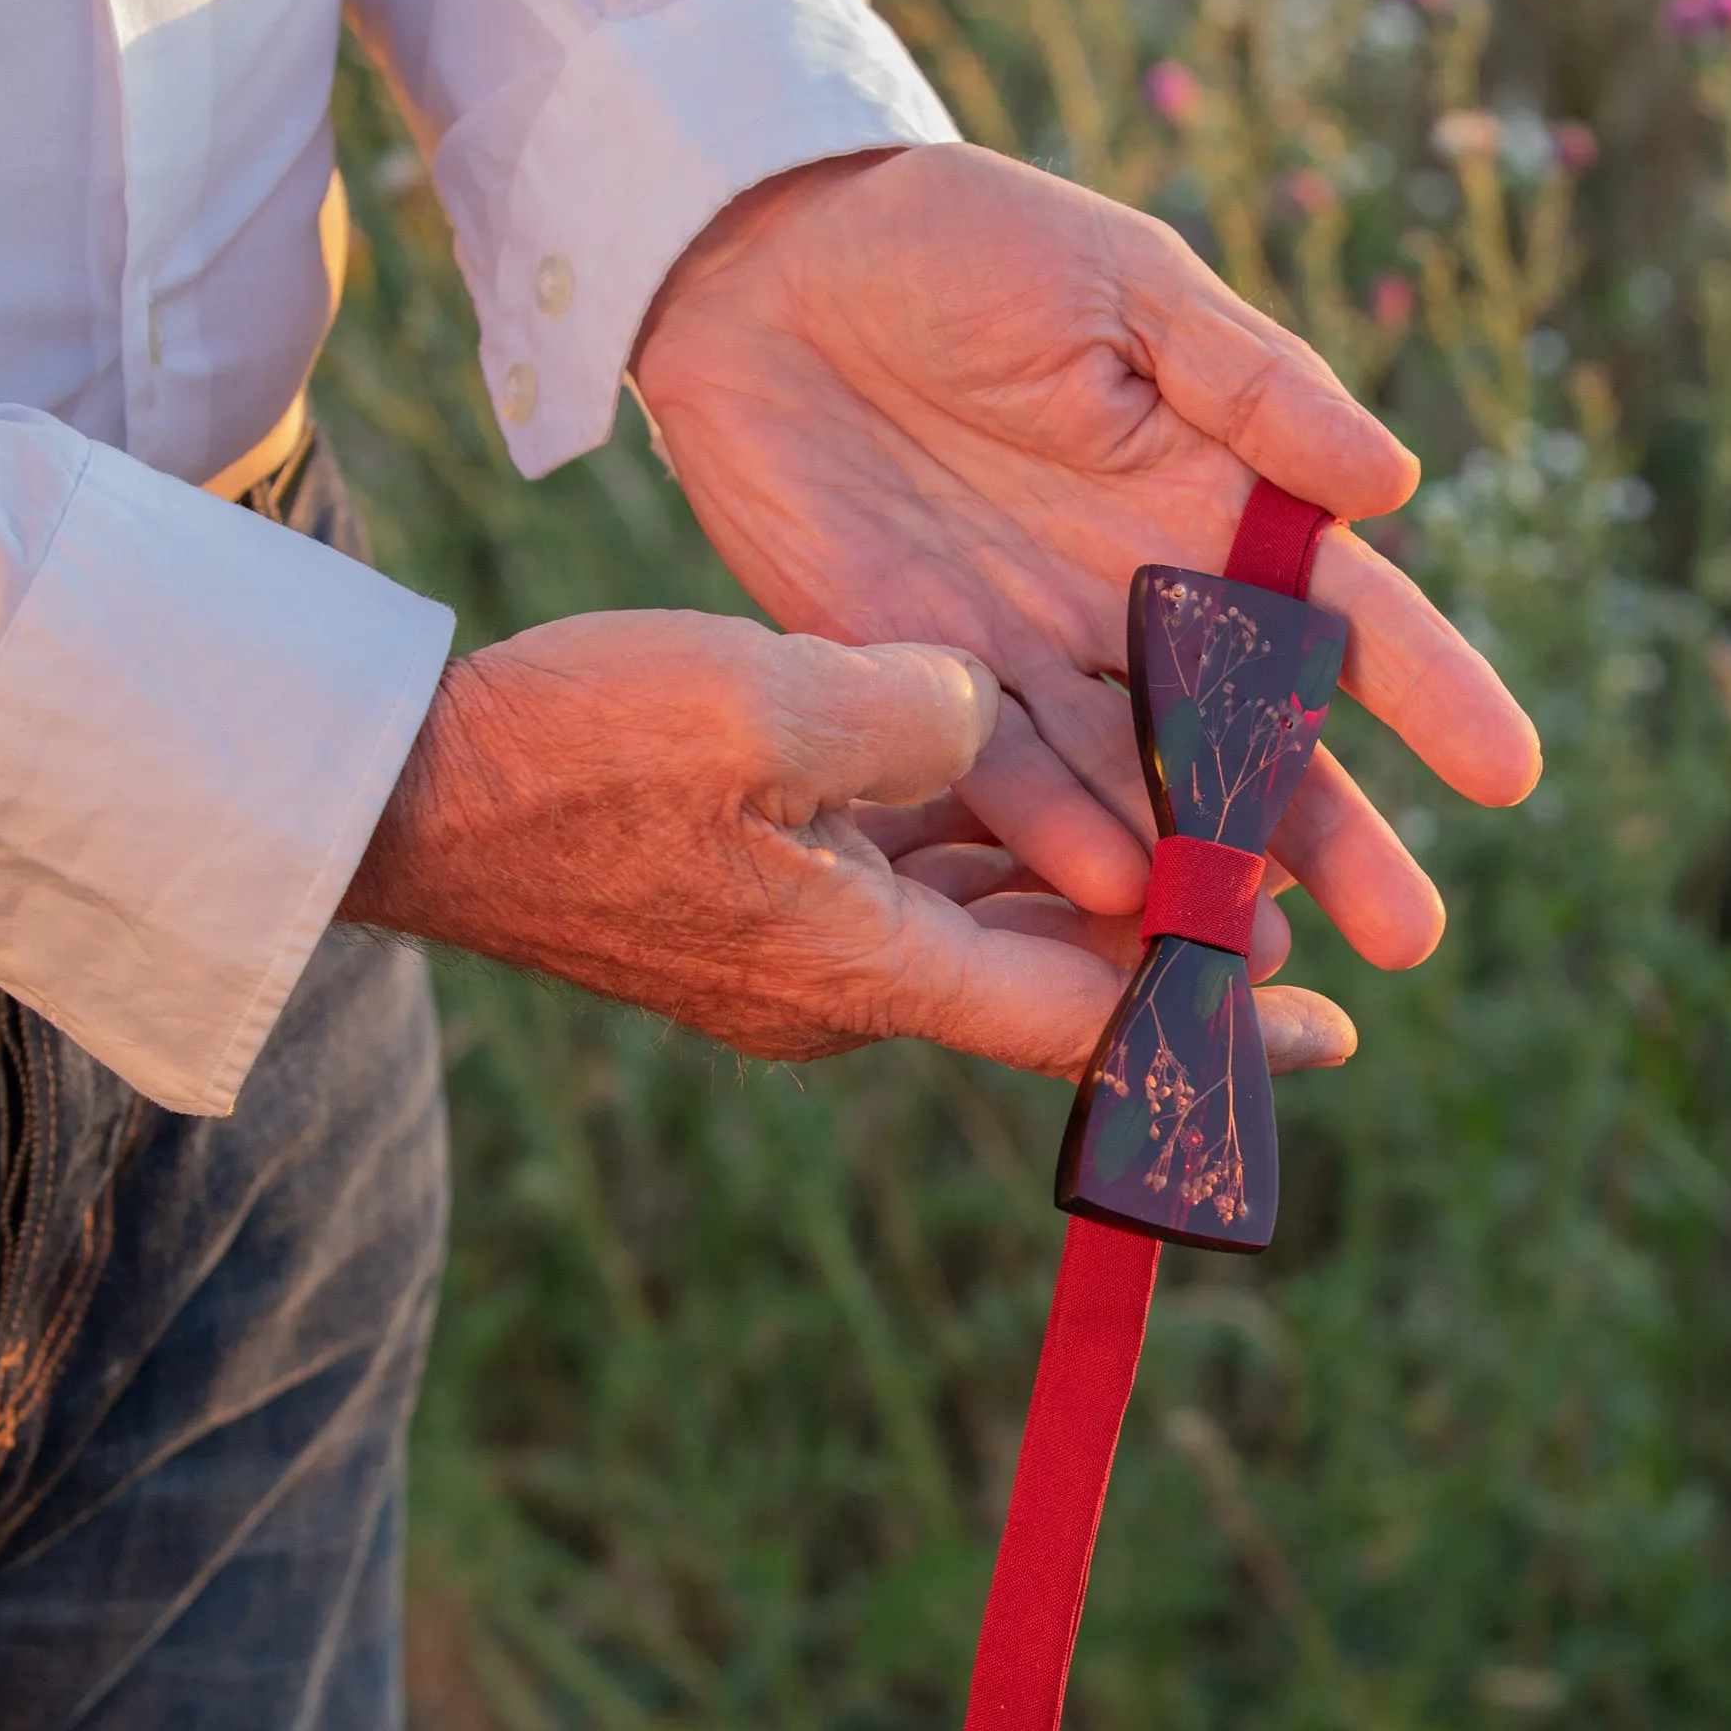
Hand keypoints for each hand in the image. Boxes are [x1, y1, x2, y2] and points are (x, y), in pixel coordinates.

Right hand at [337, 611, 1356, 1077]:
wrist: (402, 793)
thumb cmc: (564, 755)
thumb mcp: (754, 705)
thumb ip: (906, 711)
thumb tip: (978, 710)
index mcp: (870, 966)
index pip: (1081, 1015)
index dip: (1207, 1019)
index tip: (1327, 1024)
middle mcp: (851, 983)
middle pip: (1052, 983)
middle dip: (1169, 957)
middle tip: (1297, 929)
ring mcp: (801, 948)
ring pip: (988, 931)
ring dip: (1088, 901)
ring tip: (1203, 861)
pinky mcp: (762, 899)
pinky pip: (913, 887)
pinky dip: (993, 854)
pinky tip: (1045, 796)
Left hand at [630, 144, 1541, 972]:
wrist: (764, 260)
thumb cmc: (966, 242)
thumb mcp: (1128, 287)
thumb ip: (1254, 387)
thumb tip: (1394, 488)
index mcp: (1216, 502)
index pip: (1347, 612)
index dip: (1431, 691)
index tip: (1507, 773)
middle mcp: (1142, 600)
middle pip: (1260, 738)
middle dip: (1334, 837)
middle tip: (1410, 934)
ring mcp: (1037, 652)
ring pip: (1144, 785)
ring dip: (1203, 870)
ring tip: (1263, 956)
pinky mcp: (923, 678)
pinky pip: (1000, 774)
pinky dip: (1055, 833)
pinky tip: (1113, 892)